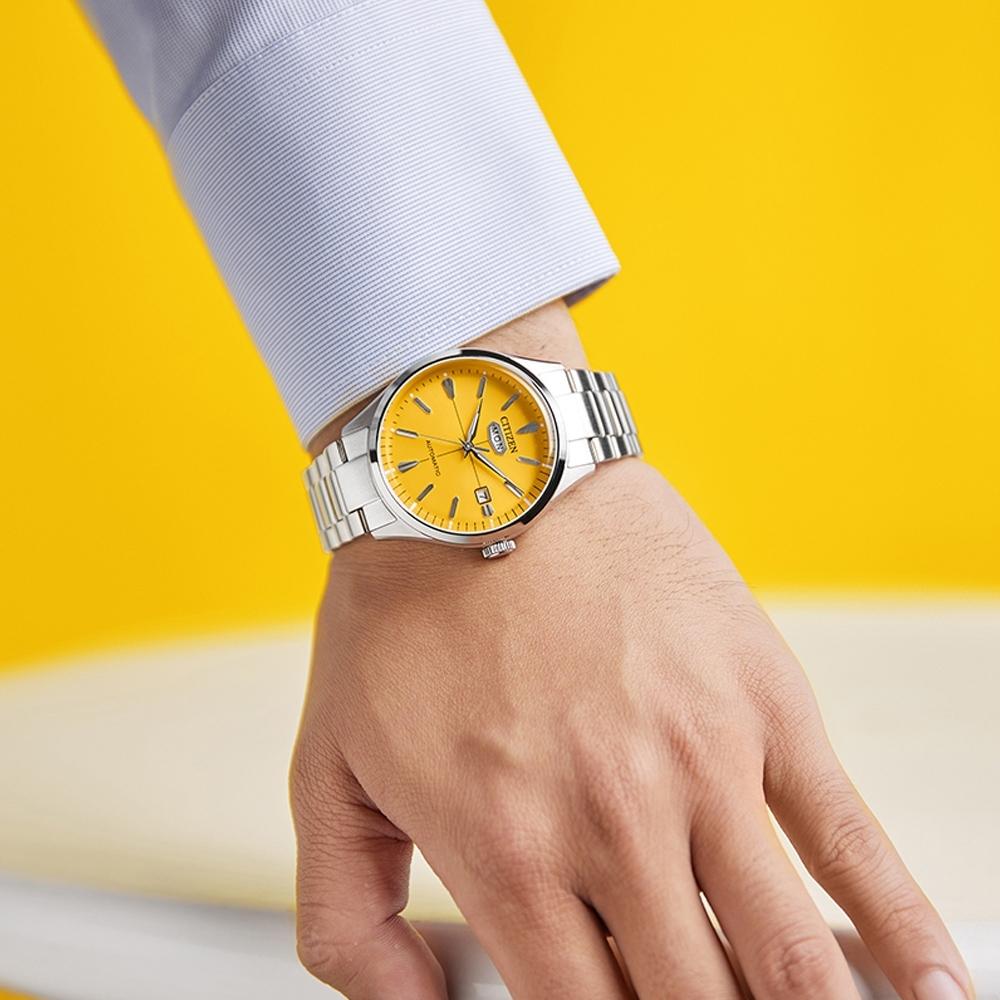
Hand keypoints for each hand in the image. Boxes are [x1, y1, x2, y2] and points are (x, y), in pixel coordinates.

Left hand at [291, 304, 971, 999]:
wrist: (477, 475)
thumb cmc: (403, 611)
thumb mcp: (326, 771)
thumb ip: (346, 918)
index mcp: (505, 855)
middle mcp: (612, 825)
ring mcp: (700, 762)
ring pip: (785, 957)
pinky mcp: (759, 699)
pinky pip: (852, 839)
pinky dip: (904, 931)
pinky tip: (930, 988)